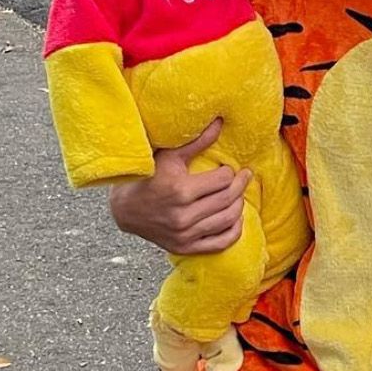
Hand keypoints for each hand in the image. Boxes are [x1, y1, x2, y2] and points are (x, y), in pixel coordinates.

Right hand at [108, 119, 249, 254]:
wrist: (126, 209)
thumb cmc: (149, 176)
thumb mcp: (170, 155)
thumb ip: (197, 141)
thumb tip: (220, 122)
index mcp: (179, 190)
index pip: (222, 180)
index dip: (230, 172)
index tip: (230, 168)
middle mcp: (182, 215)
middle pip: (227, 199)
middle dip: (241, 185)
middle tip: (245, 176)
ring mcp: (184, 234)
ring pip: (227, 220)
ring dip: (240, 205)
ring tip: (240, 194)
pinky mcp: (184, 248)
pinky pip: (220, 243)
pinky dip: (234, 230)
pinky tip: (236, 218)